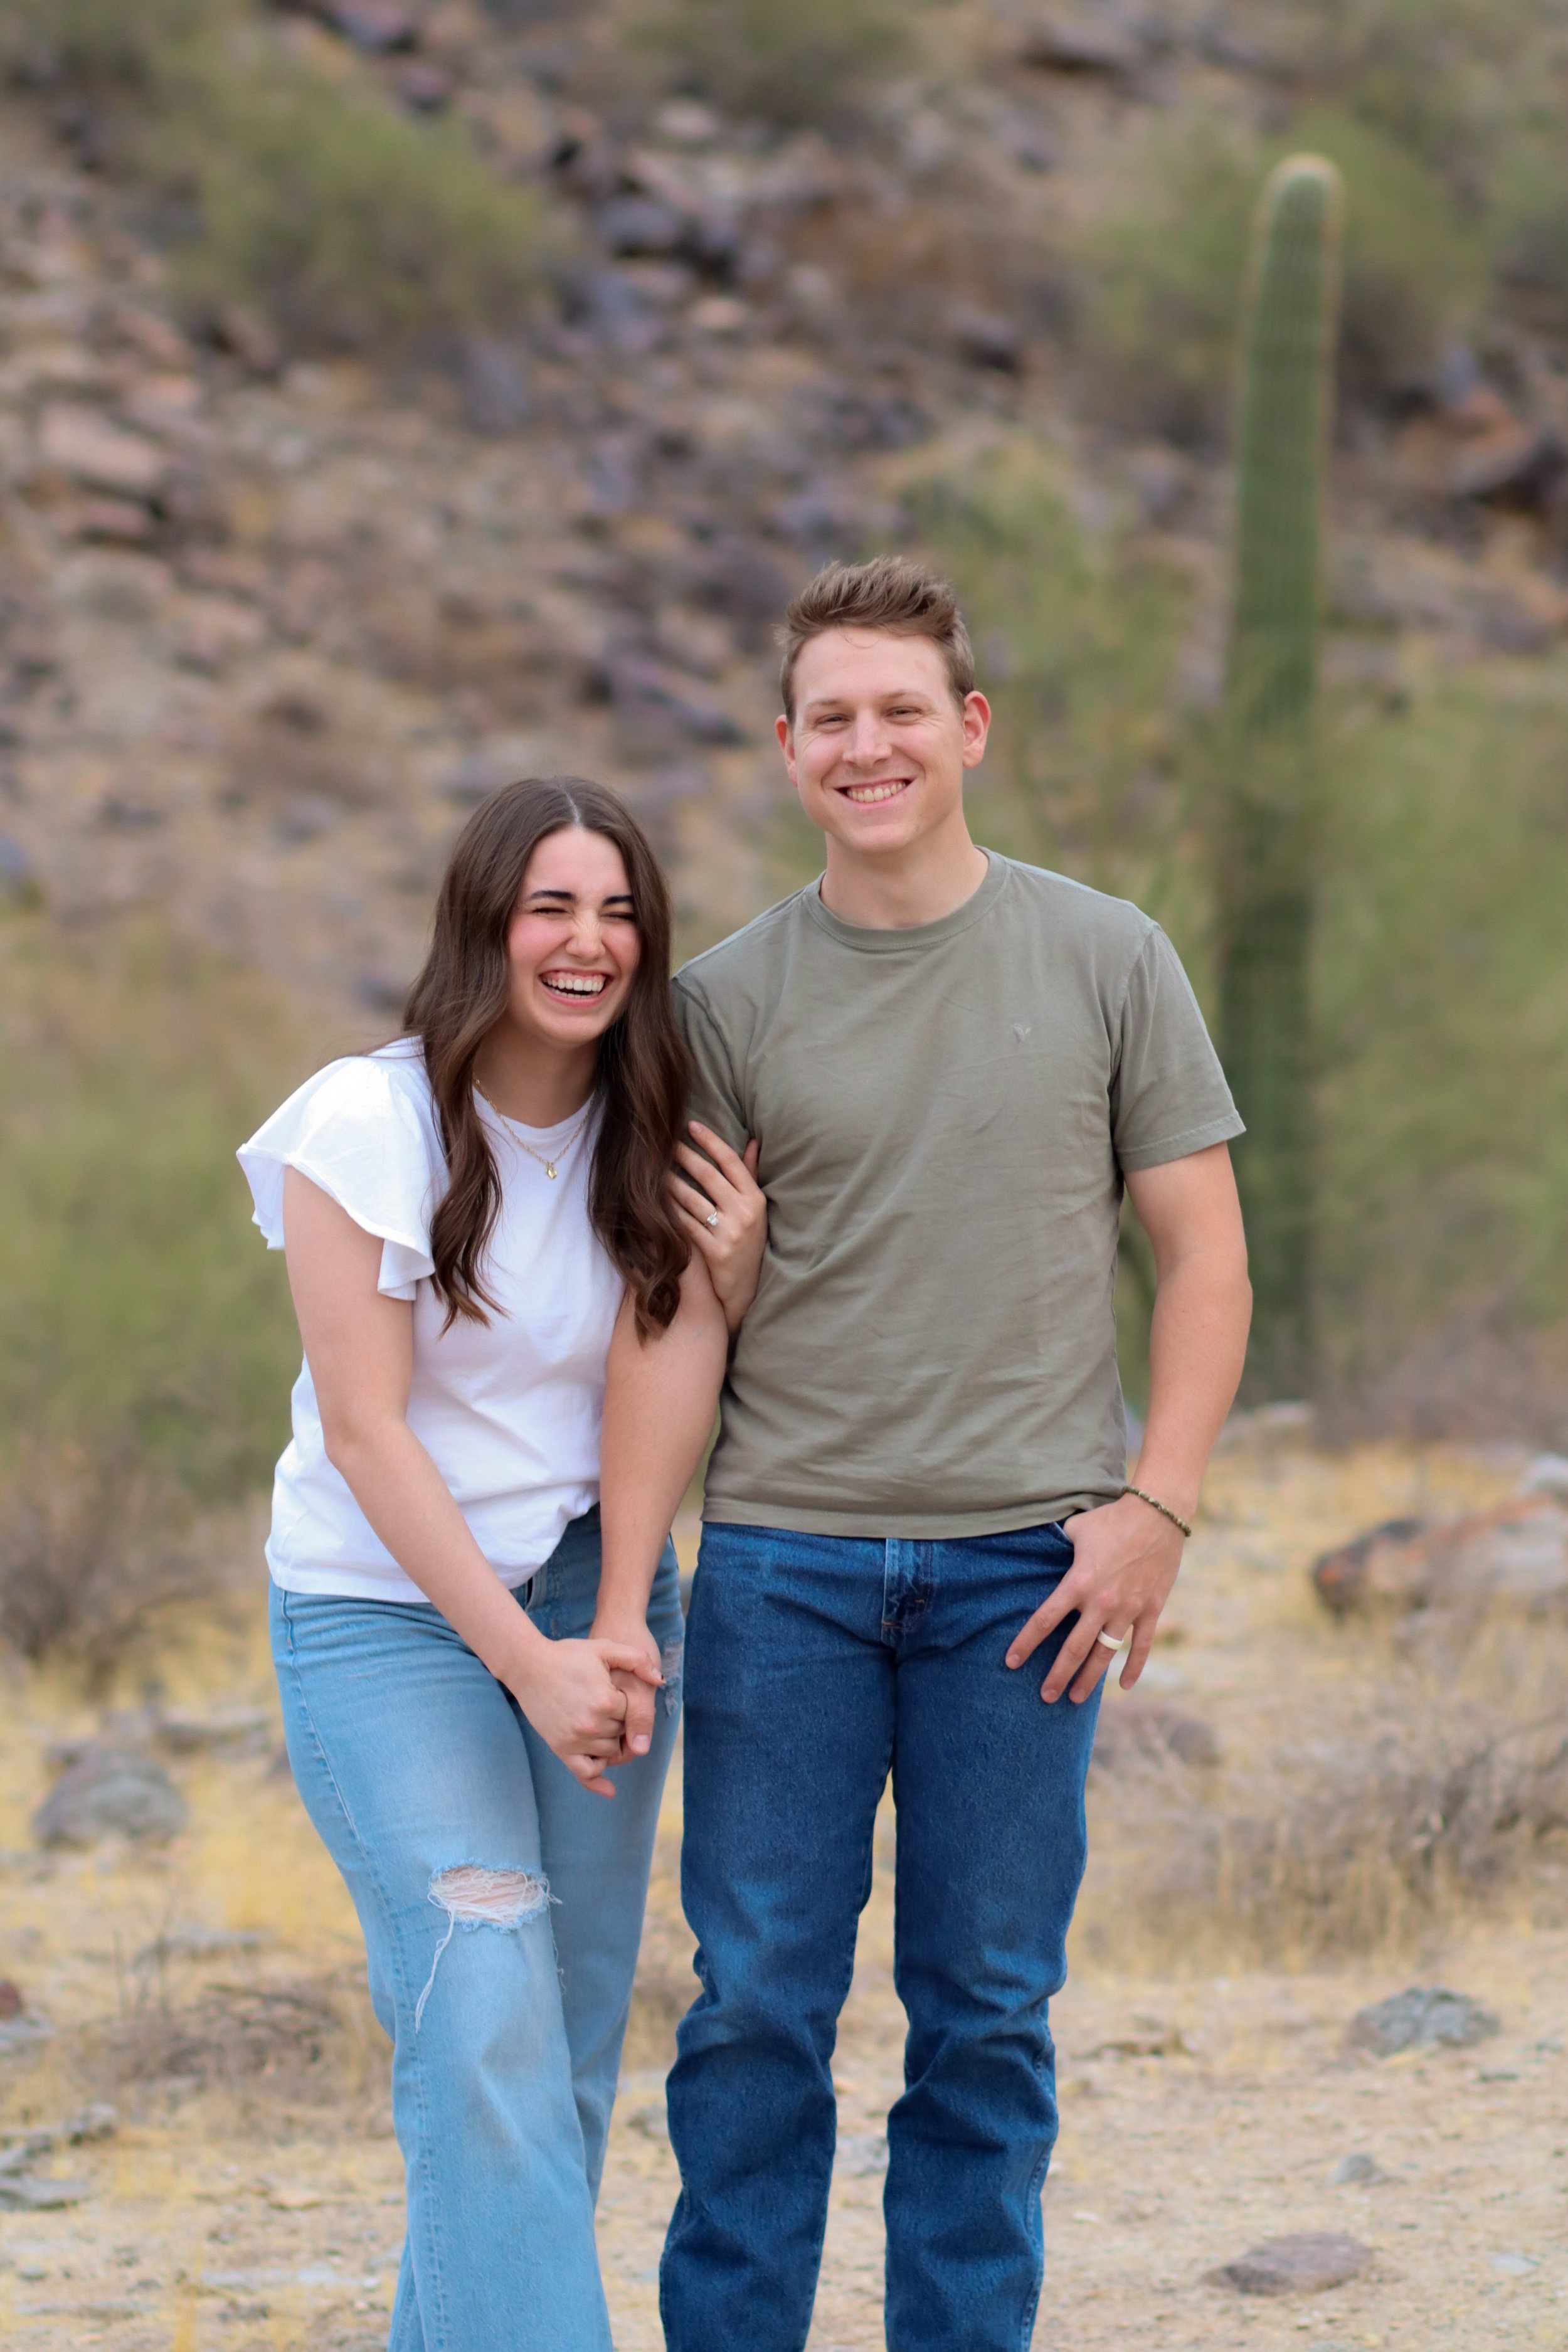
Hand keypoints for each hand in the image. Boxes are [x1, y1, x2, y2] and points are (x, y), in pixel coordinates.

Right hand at [505, 1635, 660, 1797]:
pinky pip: (585, 1772)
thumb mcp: (604, 1648)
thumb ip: (637, 1660)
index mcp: (606, 1701)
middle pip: (623, 1733)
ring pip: (609, 1752)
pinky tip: (610, 1789)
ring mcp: (575, 1739)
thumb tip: (660, 1680)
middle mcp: (592, 1724)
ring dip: (609, 1740)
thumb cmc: (567, 1655)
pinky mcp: (561, 1748)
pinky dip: (598, 1780)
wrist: (529, 1666)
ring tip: (597, 1719)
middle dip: (619, 1721)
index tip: (612, 1687)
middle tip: (602, 1701)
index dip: (626, 1700)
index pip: (634, 1713)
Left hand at [666, 1123, 765, 1330]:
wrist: (747, 1287)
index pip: (731, 1161)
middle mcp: (745, 1213)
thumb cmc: (749, 1242)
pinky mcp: (715, 1252)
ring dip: (670, 1182)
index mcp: (756, 1199)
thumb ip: (750, 1175)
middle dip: (684, 1156)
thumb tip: (753, 1142)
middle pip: (708, 1176)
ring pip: (692, 1200)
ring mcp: (731, 1233)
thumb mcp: (756, 1209)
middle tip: (664, 1142)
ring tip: (654, 1169)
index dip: (710, 1141)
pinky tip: (656, 1199)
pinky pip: (686, 1225)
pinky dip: (669, 1211)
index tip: (691, 1125)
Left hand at [1004, 1496, 1185, 1705]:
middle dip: (1058, 1675)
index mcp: (1078, 1582)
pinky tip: (1124, 1686)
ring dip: (1089, 1679)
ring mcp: (1129, 1608)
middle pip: (1074, 1648)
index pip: (1045, 1619)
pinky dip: (1134, 1667)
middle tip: (1045, 1696)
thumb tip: (1039, 1551)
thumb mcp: (1076, 1530)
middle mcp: (1101, 1601)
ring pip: (1105, 1653)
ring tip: (1075, 1698)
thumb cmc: (1111, 1519)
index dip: (1026, 1643)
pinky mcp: (1151, 1609)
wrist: (1157, 1515)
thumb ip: (1057, 1547)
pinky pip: (1142, 1645)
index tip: (1012, 1662)